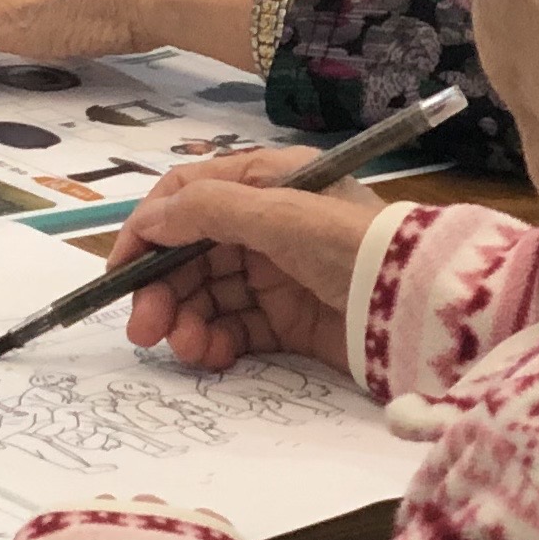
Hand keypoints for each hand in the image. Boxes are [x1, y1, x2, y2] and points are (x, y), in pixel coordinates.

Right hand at [105, 149, 388, 378]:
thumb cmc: (348, 244)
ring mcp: (276, 274)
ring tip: (188, 349)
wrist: (419, 307)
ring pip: (207, 295)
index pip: (185, 198)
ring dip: (187, 321)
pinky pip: (235, 329)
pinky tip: (212, 356)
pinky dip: (216, 343)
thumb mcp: (276, 214)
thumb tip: (147, 221)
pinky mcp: (289, 320)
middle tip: (143, 330)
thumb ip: (206, 211)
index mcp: (263, 183)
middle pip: (189, 254)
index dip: (146, 232)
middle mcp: (265, 224)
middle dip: (162, 290)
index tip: (119, 272)